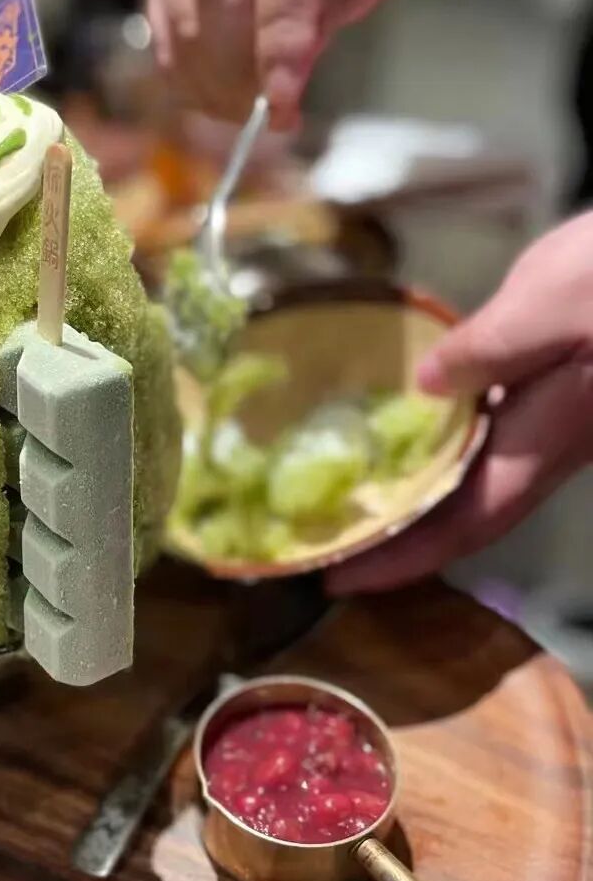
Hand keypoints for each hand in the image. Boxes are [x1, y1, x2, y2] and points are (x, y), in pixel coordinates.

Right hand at [147, 0, 400, 127]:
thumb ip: (328, 12)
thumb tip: (282, 86)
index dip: (278, 44)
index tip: (283, 106)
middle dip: (238, 68)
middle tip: (263, 113)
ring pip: (181, 10)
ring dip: (207, 78)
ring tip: (240, 110)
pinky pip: (159, 25)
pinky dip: (183, 71)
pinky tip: (213, 94)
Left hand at [327, 211, 592, 594]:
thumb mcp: (557, 300)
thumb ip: (493, 346)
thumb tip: (426, 385)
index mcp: (548, 434)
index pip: (468, 519)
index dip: (406, 556)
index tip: (343, 580)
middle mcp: (546, 441)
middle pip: (462, 511)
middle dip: (396, 538)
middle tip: (324, 545)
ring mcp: (547, 417)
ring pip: (468, 476)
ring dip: (411, 495)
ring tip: (344, 499)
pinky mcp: (546, 387)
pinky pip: (475, 434)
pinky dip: (431, 445)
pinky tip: (396, 430)